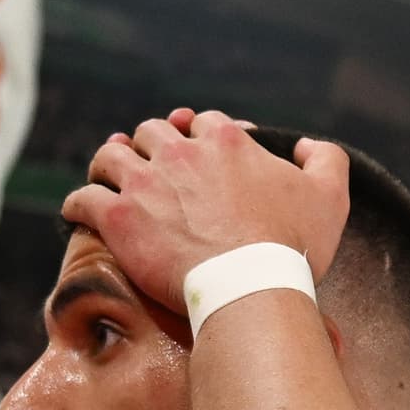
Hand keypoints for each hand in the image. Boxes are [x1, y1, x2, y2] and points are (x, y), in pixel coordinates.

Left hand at [65, 110, 349, 309]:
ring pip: (110, 156)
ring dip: (107, 165)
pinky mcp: (118, 217)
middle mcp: (181, 152)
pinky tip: (78, 213)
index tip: (197, 154)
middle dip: (149, 145)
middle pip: (151, 132)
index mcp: (227, 141)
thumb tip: (305, 144)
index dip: (200, 136)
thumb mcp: (331, 196)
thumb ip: (326, 159)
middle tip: (148, 165)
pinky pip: (83, 199)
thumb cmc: (292, 246)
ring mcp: (145, 183)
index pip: (204, 123)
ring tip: (107, 179)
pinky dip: (78, 204)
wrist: (251, 286)